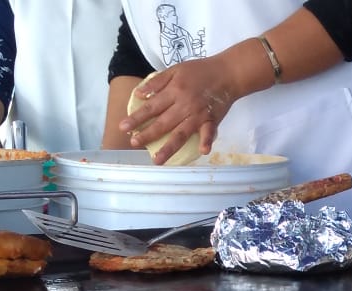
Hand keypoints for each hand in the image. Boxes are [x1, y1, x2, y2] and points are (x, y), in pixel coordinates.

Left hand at [119, 57, 235, 164]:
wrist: (227, 72)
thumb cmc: (200, 70)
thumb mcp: (176, 69)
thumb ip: (157, 82)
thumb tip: (139, 95)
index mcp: (174, 91)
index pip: (152, 107)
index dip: (137, 118)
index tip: (123, 127)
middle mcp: (184, 105)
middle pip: (163, 123)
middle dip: (147, 134)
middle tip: (134, 143)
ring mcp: (199, 115)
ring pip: (181, 133)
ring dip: (169, 147)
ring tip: (157, 160)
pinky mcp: (213, 120)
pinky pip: (209, 132)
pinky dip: (207, 141)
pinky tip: (202, 151)